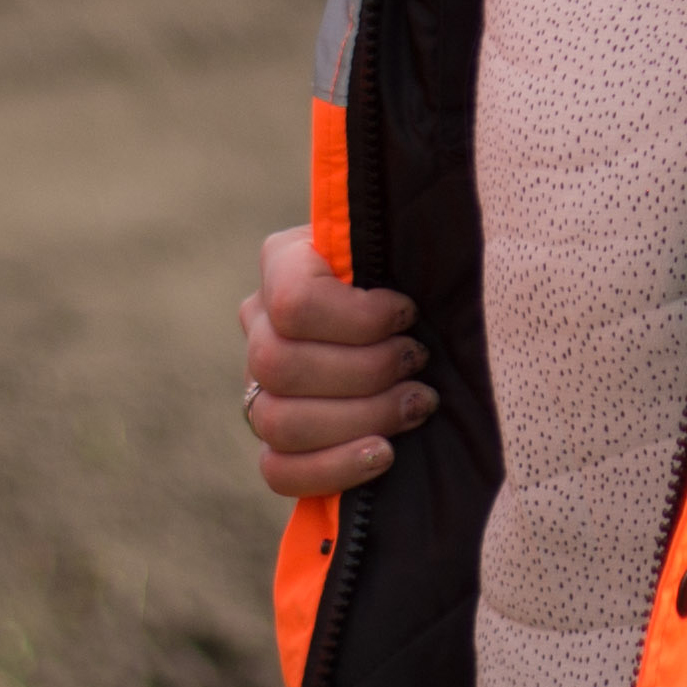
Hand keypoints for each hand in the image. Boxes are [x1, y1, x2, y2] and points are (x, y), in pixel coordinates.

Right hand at [238, 225, 433, 498]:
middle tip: (419, 364)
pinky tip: (384, 453)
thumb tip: (428, 216)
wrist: (418, 322)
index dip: (357, 318)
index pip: (292, 301)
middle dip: (365, 373)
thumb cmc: (420, 276)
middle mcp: (259, 322)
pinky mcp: (275, 440)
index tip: (408, 314)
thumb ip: (403, 237)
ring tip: (415, 406)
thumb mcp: (408, 245)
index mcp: (283, 262)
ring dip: (358, 419)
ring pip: (276, 420)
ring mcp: (258, 383)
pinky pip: (276, 470)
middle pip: (279, 365)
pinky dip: (334, 468)